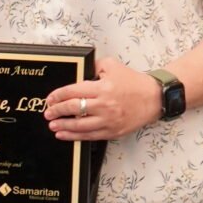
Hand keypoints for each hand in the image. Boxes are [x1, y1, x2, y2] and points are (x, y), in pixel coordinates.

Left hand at [44, 56, 158, 142]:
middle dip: (57, 111)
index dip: (58, 96)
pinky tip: (64, 135)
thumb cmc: (134, 82)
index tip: (50, 99)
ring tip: (53, 125)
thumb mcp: (112, 66)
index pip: (73, 91)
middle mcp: (104, 105)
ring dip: (63, 126)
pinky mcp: (112, 131)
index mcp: (102, 88)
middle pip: (73, 109)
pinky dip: (75, 136)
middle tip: (48, 112)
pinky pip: (90, 136)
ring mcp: (108, 120)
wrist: (154, 98)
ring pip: (79, 126)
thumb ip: (93, 67)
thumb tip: (78, 71)